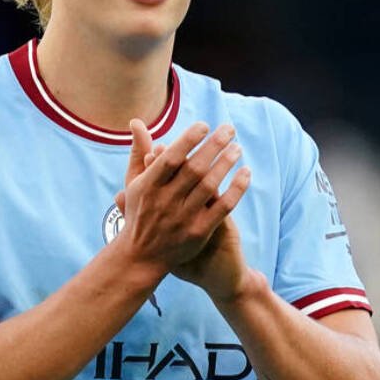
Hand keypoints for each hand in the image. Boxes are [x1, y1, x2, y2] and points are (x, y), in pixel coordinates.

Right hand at [115, 120, 251, 288]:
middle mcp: (165, 201)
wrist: (141, 257)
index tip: (204, 125)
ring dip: (226, 164)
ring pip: (210, 186)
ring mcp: (183, 218)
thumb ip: (139, 152)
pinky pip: (223, 207)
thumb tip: (136, 122)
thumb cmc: (138, 212)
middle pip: (194, 168)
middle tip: (229, 129)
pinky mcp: (199, 232)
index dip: (188, 139)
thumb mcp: (133, 183)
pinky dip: (236, 189)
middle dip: (213, 146)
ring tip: (237, 148)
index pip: (171, 157)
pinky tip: (246, 173)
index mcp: (148, 186)